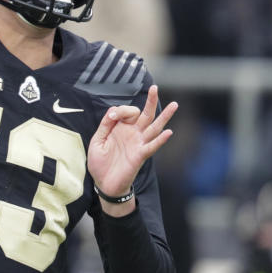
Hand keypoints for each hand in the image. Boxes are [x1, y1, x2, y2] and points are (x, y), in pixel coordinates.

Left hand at [88, 85, 177, 216]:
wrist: (104, 184)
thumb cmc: (100, 163)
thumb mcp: (97, 141)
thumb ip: (105, 125)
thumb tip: (112, 110)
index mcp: (121, 128)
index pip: (127, 112)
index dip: (120, 110)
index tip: (112, 116)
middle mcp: (133, 134)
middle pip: (145, 114)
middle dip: (151, 101)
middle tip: (155, 88)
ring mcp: (138, 144)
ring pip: (154, 127)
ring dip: (164, 116)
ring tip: (174, 105)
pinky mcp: (140, 156)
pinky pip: (152, 146)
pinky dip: (160, 140)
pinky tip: (169, 132)